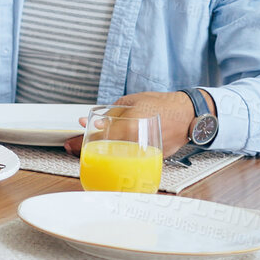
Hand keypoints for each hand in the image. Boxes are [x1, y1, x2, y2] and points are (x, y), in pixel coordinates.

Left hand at [61, 91, 191, 154]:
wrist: (190, 114)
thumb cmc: (161, 104)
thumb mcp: (131, 101)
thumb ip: (111, 113)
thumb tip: (93, 124)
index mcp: (128, 126)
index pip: (99, 138)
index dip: (81, 143)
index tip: (70, 145)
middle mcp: (136, 142)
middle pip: (105, 152)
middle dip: (87, 151)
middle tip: (74, 148)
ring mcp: (146, 152)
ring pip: (118, 159)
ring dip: (104, 155)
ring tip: (93, 150)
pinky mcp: (155, 158)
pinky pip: (133, 159)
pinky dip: (123, 156)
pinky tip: (117, 151)